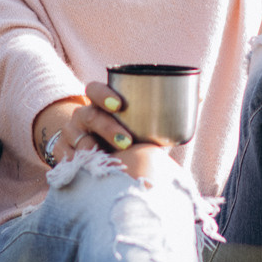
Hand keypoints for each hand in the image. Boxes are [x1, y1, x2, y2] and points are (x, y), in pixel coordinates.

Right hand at [33, 84, 172, 181]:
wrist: (94, 156)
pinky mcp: (62, 157)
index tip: (120, 105)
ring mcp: (70, 136)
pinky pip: (67, 160)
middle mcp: (82, 117)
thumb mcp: (139, 125)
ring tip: (110, 161)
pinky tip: (90, 172)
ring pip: (77, 140)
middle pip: (88, 115)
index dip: (105, 94)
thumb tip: (199, 96)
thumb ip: (165, 113)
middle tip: (127, 142)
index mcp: (99, 104)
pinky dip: (78, 165)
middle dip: (107, 127)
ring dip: (93, 150)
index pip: (94, 89)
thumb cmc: (124, 137)